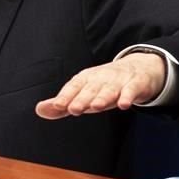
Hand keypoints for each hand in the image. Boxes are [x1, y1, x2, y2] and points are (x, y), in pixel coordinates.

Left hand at [35, 52, 165, 119]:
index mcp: (86, 79)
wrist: (139, 68)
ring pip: (109, 89)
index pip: (73, 87)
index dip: (66, 96)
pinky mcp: (136, 83)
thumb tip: (39, 110)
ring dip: (102, 97)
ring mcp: (119, 80)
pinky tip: (124, 104)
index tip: (57, 105)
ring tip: (95, 106)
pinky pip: (132, 89)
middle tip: (73, 109)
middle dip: (81, 98)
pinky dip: (128, 96)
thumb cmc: (104, 85)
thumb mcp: (84, 93)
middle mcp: (100, 78)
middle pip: (90, 89)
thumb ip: (63, 104)